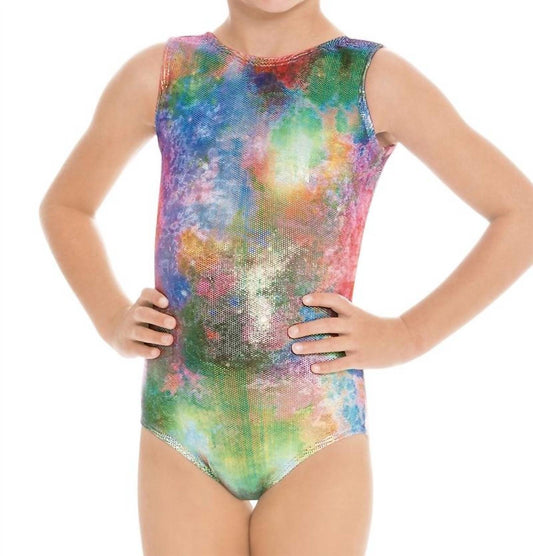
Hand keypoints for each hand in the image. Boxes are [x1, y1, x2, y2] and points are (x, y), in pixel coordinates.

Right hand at [105, 288, 175, 358]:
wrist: (117, 331)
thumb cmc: (146, 320)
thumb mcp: (151, 310)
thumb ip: (168, 309)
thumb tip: (195, 312)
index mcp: (142, 303)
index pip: (146, 294)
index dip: (154, 297)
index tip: (166, 302)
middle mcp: (134, 315)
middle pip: (142, 313)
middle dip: (157, 318)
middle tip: (173, 323)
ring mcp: (128, 331)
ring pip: (139, 332)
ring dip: (155, 336)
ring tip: (169, 340)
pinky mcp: (127, 346)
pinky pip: (136, 349)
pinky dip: (146, 351)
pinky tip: (156, 352)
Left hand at [287, 292, 419, 373]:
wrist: (403, 340)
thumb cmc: (375, 327)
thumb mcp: (360, 316)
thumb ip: (343, 315)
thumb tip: (316, 317)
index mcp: (354, 313)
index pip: (335, 301)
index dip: (319, 298)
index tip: (304, 300)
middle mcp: (354, 326)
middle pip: (327, 324)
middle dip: (307, 328)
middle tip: (290, 332)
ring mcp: (357, 343)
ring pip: (330, 344)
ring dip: (310, 346)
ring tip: (294, 349)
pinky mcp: (361, 359)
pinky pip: (340, 363)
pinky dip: (326, 366)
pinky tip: (313, 368)